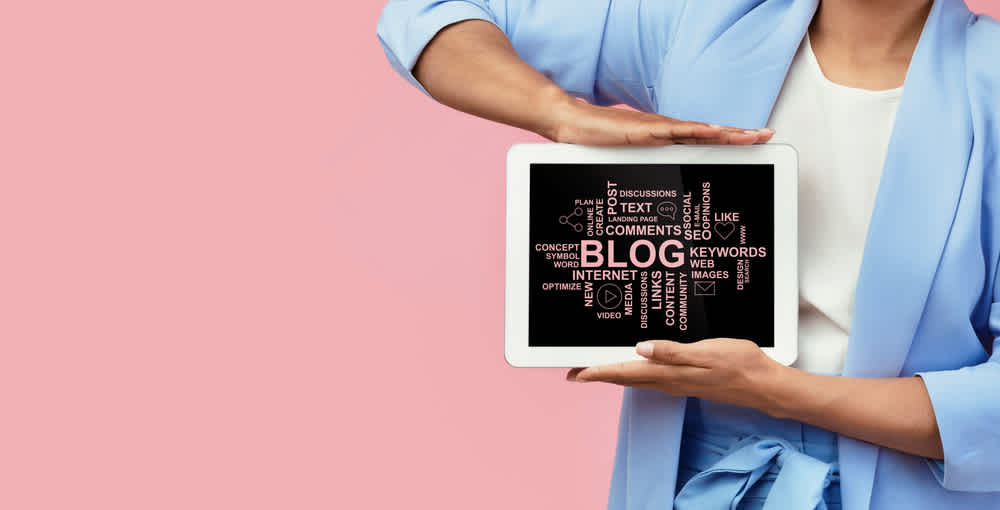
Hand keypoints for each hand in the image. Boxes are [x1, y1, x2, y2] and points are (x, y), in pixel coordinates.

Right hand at [546, 94, 773, 145]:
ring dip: (725, 133)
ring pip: (699, 130)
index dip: (728, 138)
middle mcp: (665, 130)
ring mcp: (655, 128)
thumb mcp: (627, 159)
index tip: (752, 140)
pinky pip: (674, 131)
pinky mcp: (643, 129)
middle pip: (708, 133)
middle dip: (738, 135)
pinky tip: (712, 131)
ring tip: (748, 136)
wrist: (571, 122)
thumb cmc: (596, 141)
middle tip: (764, 136)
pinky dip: (696, 131)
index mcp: (663, 136)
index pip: (702, 137)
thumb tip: (655, 184)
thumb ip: (643, 166)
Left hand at [567, 338, 790, 414]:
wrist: (764, 384)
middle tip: (575, 371)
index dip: (598, 372)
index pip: (625, 373)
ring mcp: (678, 382)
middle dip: (599, 374)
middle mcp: (669, 381)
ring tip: (596, 368)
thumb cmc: (739, 365)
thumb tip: (641, 349)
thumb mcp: (707, 352)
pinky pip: (652, 377)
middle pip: (625, 378)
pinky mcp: (686, 380)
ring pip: (637, 378)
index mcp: (670, 374)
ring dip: (614, 373)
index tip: (575, 372)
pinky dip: (635, 371)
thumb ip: (673, 352)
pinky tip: (634, 364)